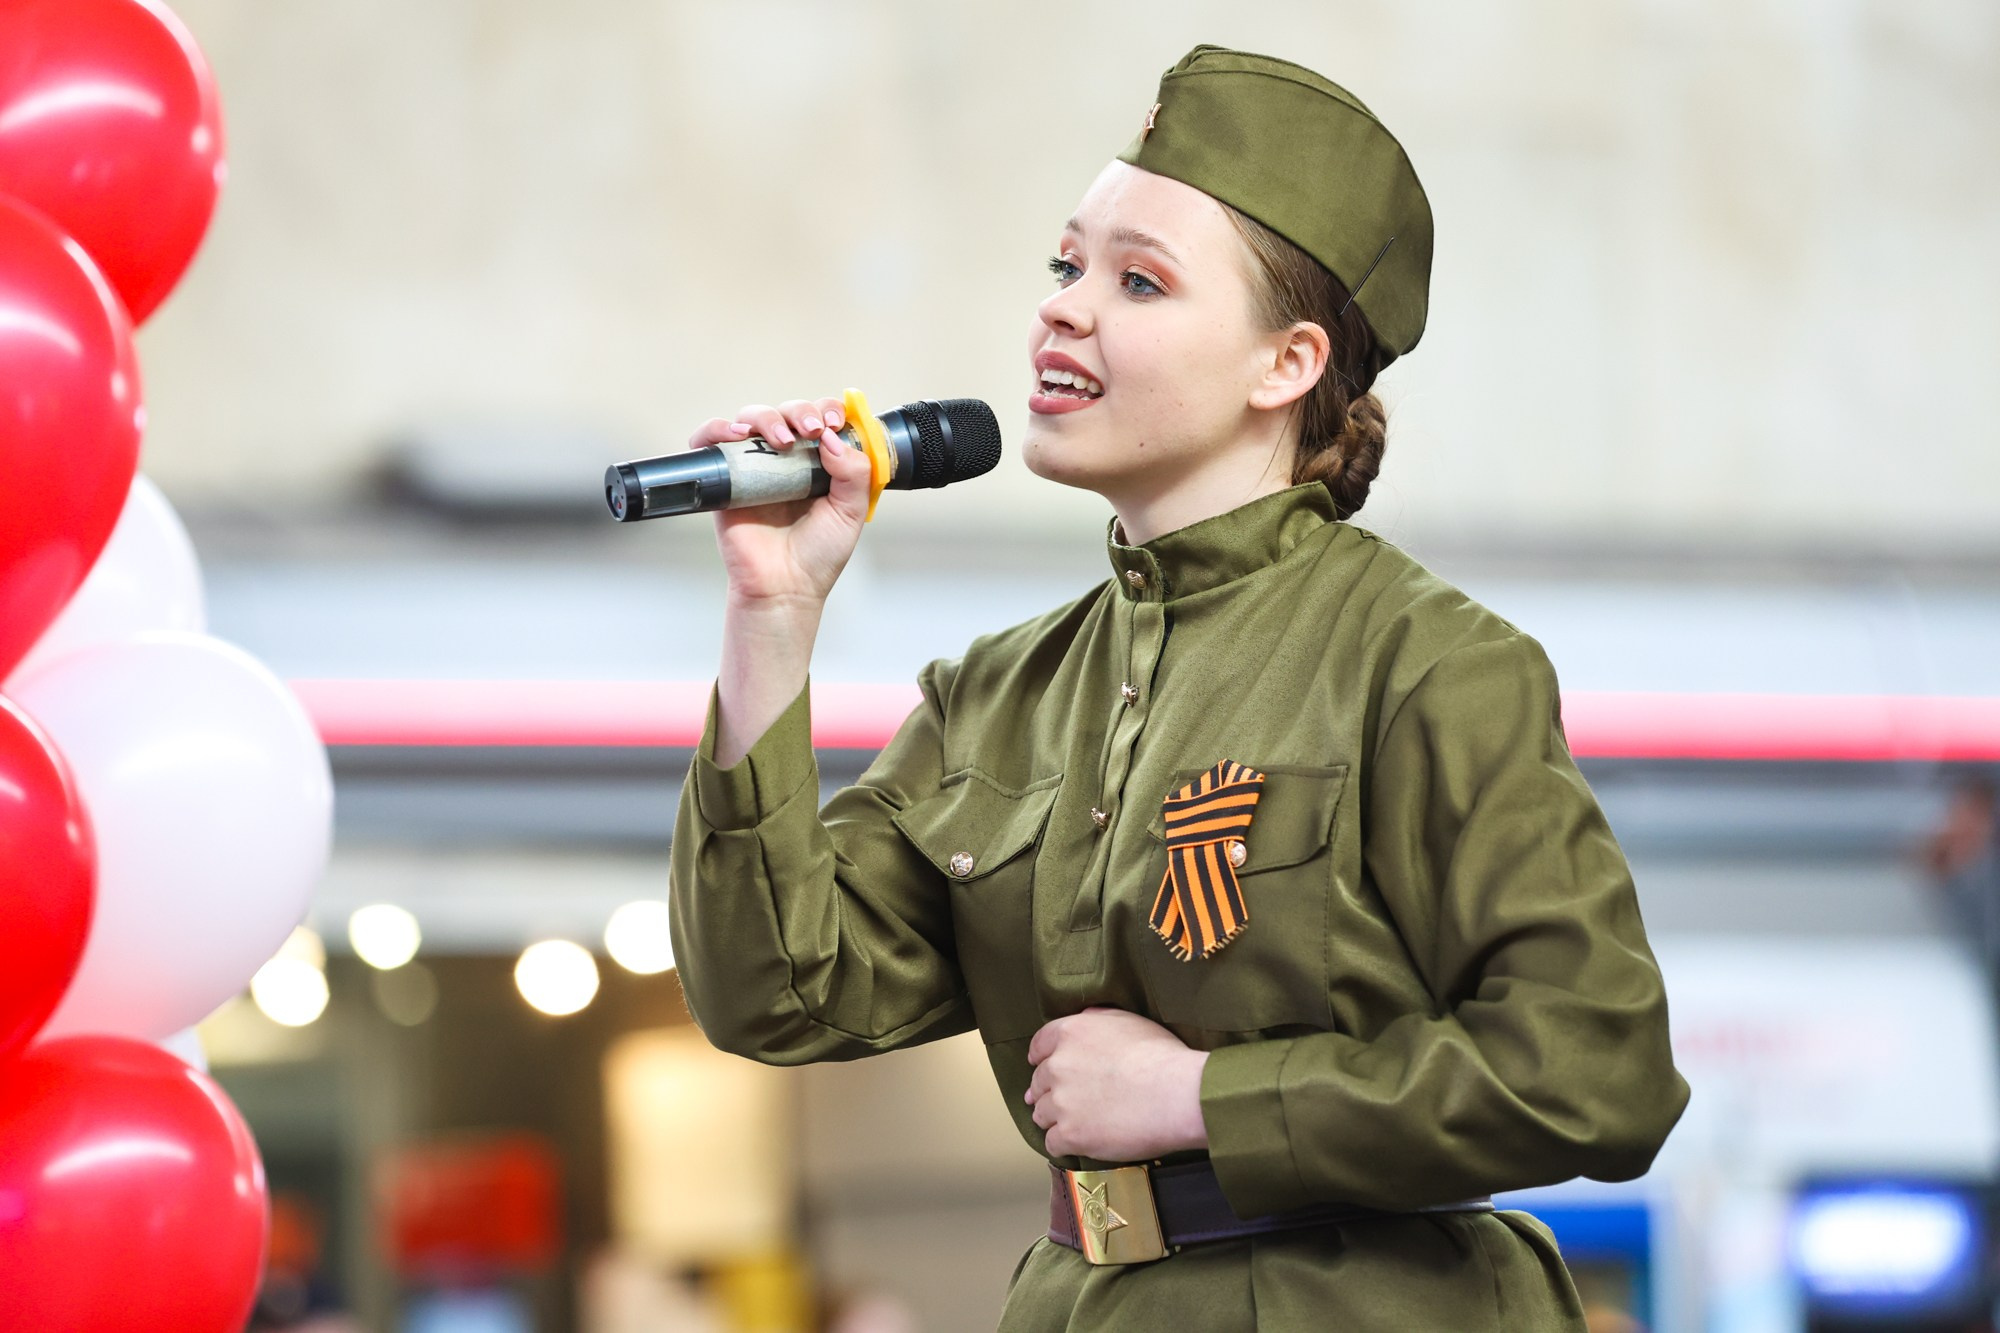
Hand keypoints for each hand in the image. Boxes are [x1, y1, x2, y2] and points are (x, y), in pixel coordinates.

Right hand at [690, 395, 876, 605]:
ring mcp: (753, 466)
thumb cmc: (817, 554)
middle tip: (812, 431)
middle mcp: (786, 459)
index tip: (834, 422)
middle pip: (787, 412)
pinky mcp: (725, 478)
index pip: (822, 419)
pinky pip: (711, 440)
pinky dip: (718, 429)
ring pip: (752, 418)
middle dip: (800, 412)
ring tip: (782, 440)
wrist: (783, 586)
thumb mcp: (850, 512)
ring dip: (766, 418)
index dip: (827, 410)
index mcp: (818, 463)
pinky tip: (737, 436)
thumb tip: (833, 438)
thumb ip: (854, 474)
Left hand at [1024, 1006, 1210, 1159]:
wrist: (1175, 1094)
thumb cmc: (1161, 1056)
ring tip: (1075, 1122)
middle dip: (1048, 1090)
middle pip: (1038, 1082)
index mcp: (1070, 1034)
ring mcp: (1061, 1103)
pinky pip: (1053, 1143)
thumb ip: (1098, 1019)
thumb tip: (1085, 1018)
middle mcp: (1058, 1066)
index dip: (1040, 1057)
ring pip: (1041, 1114)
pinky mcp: (1070, 1135)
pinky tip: (1079, 1142)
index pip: (1039, 1045)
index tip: (1041, 1065)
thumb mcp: (1128, 1021)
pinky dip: (1063, 1144)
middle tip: (1063, 1100)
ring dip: (1054, 1119)